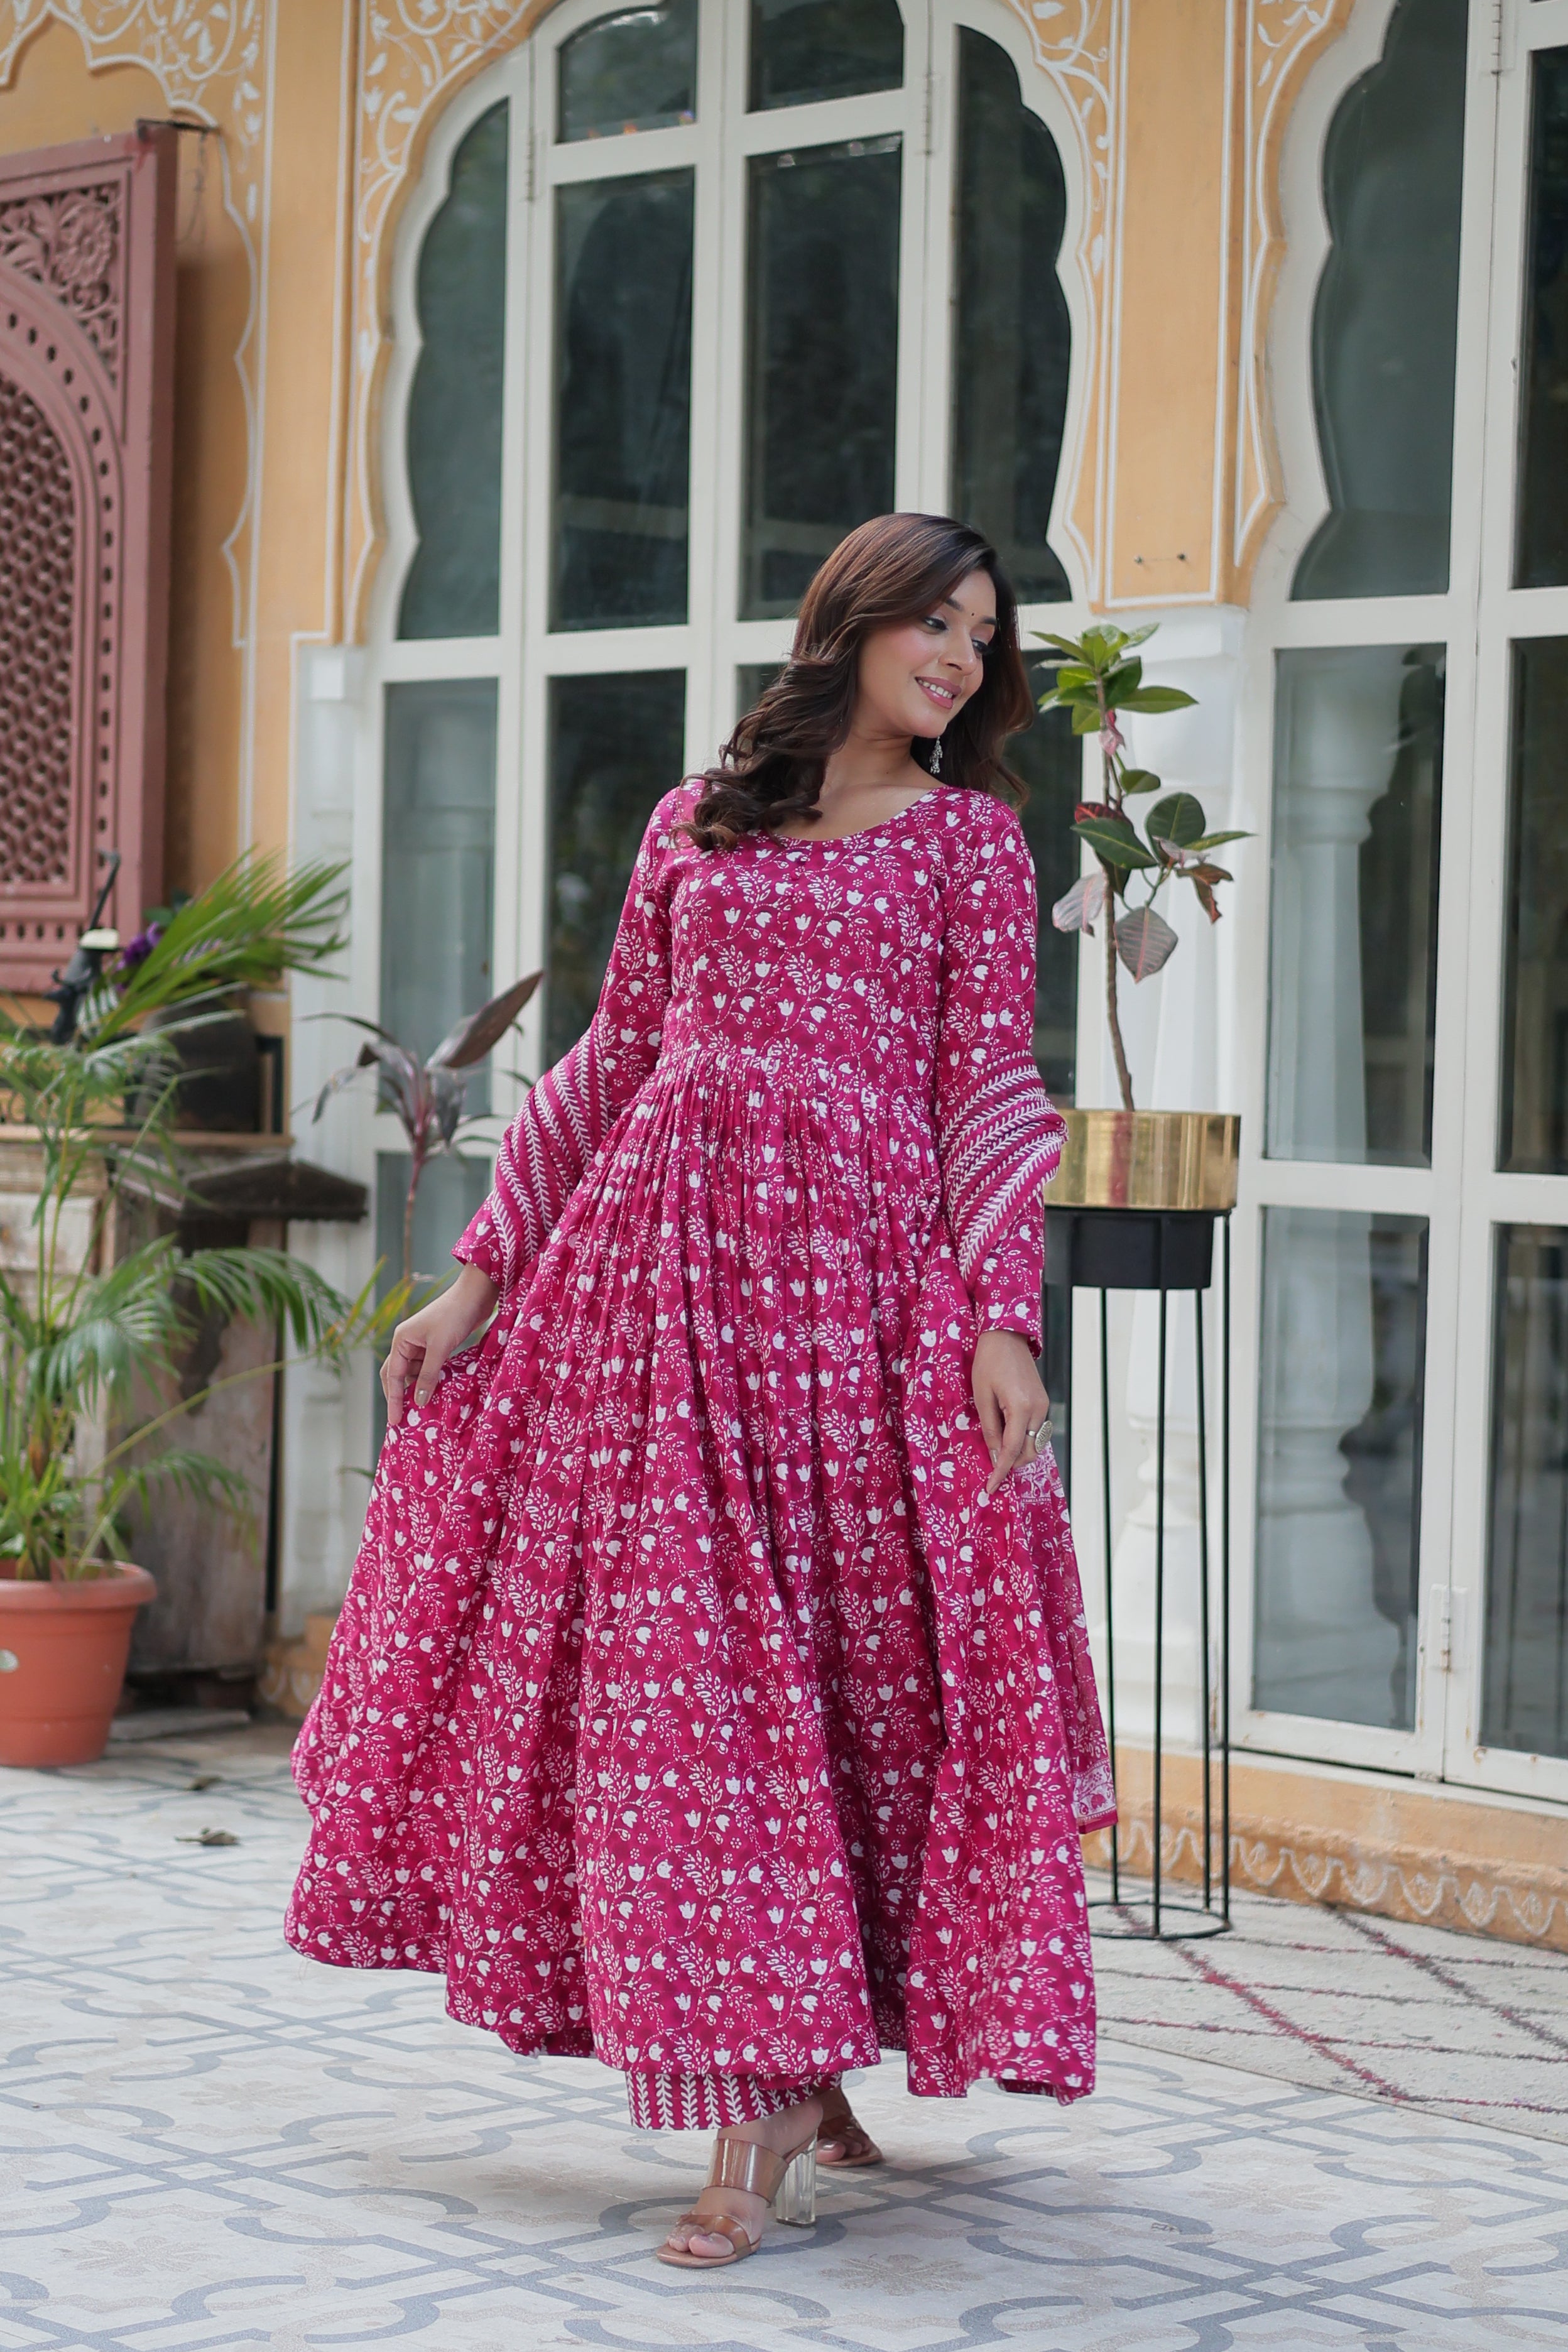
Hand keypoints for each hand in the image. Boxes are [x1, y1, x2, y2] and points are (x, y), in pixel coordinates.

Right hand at [381, 1263, 499, 1427]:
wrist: (475, 1295)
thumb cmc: (454, 1316)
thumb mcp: (440, 1347)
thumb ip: (429, 1375)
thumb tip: (419, 1401)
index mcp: (401, 1340)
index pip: (393, 1376)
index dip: (394, 1400)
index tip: (394, 1421)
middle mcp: (407, 1343)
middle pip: (398, 1376)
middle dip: (399, 1397)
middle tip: (403, 1420)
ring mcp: (422, 1345)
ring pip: (414, 1373)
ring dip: (417, 1390)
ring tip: (422, 1412)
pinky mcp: (437, 1346)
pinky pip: (428, 1369)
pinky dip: (430, 1381)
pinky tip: (436, 1394)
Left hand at [971, 1329, 1050, 1496]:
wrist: (1006, 1336)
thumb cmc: (988, 1363)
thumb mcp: (982, 1397)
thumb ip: (990, 1429)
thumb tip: (995, 1457)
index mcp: (1021, 1407)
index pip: (1012, 1449)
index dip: (1001, 1471)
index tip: (991, 1487)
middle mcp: (1038, 1410)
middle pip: (1029, 1451)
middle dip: (1011, 1465)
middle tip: (991, 1472)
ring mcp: (1044, 1406)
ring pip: (1035, 1444)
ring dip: (1017, 1454)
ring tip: (997, 1456)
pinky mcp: (1043, 1403)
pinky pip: (1035, 1431)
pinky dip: (1022, 1440)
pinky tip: (1006, 1439)